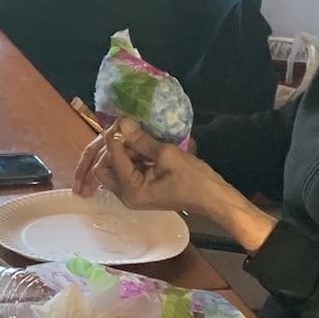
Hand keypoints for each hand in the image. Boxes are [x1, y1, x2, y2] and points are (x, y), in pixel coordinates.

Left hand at [74, 117, 197, 212]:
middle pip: (103, 168)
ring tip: (136, 134)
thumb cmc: (194, 179)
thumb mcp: (167, 155)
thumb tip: (123, 122)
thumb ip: (141, 139)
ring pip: (114, 168)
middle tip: (125, 129)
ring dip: (122, 151)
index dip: (115, 136)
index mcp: (131, 190)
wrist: (214, 198)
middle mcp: (126, 195)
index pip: (111, 159)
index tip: (123, 119)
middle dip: (111, 147)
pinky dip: (132, 157)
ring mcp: (133, 194)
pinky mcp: (141, 189)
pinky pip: (127, 170)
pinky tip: (143, 144)